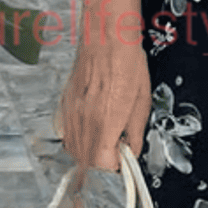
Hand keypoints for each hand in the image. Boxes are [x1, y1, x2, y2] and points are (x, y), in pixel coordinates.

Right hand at [54, 42, 150, 169]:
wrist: (106, 37)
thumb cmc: (125, 61)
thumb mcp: (142, 101)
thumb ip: (135, 132)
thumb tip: (132, 150)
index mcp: (106, 121)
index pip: (102, 165)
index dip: (115, 171)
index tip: (124, 166)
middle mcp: (85, 120)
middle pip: (86, 162)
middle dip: (102, 166)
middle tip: (117, 156)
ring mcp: (72, 113)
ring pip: (74, 150)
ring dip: (90, 155)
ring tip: (107, 144)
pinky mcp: (65, 106)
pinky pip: (68, 134)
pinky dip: (80, 140)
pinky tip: (93, 132)